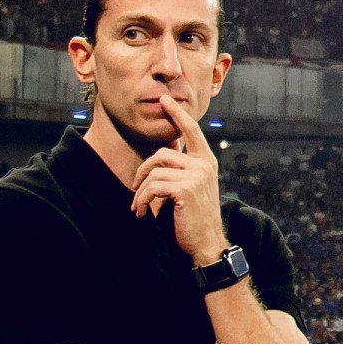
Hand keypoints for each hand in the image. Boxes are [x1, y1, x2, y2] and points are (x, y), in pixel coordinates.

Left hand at [130, 94, 228, 264]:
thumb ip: (181, 168)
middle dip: (143, 172)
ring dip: (140, 192)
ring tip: (138, 208)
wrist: (207, 243)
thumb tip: (161, 155)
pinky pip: (153, 187)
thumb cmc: (194, 217)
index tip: (164, 100)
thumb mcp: (192, 187)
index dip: (177, 114)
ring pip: (155, 171)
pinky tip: (141, 213)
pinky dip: (142, 200)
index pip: (191, 130)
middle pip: (161, 153)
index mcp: (206, 161)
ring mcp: (196, 175)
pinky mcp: (185, 189)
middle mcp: (203, 164)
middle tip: (135, 191)